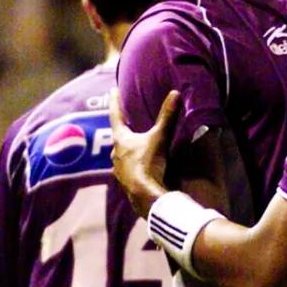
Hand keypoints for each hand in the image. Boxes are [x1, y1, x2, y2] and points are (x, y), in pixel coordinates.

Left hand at [109, 88, 179, 217]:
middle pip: (118, 137)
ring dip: (128, 149)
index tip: (112, 90)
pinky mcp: (125, 183)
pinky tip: (140, 168)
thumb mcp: (159, 138)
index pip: (116, 116)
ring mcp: (119, 170)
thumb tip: (175, 93)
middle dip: (123, 129)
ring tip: (136, 146)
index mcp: (121, 140)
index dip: (115, 102)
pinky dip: (133, 165)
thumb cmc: (148, 164)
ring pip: (121, 155)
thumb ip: (167, 116)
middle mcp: (115, 154)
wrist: (144, 196)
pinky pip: (127, 170)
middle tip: (127, 122)